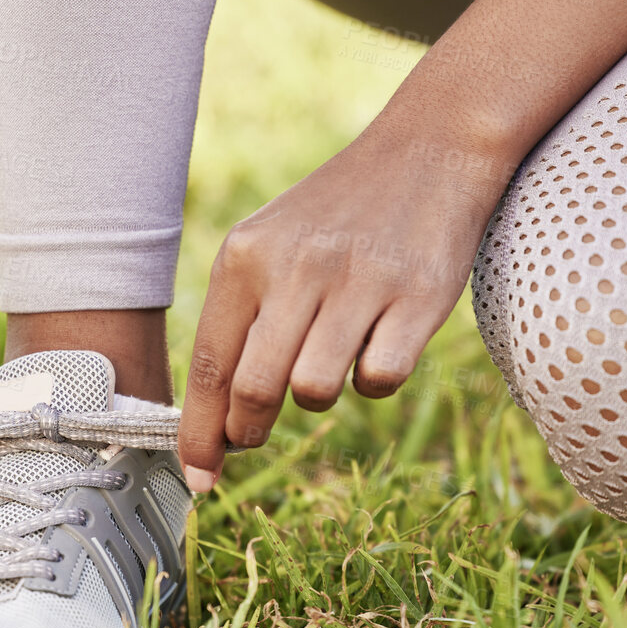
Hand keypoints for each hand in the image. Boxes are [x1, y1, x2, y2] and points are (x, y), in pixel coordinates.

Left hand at [177, 123, 511, 490]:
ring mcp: (360, 282)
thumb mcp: (272, 246)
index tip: (198, 477)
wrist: (428, 150)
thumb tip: (216, 423)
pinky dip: (374, 380)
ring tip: (330, 357)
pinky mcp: (418, 298)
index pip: (210, 362)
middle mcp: (298, 267)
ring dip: (317, 395)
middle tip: (255, 435)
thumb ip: (241, 322)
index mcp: (247, 255)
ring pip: (314, 390)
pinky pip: (378, 380)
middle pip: (255, 389)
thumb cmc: (337, 215)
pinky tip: (380, 342)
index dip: (200, 431)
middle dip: (249, 431)